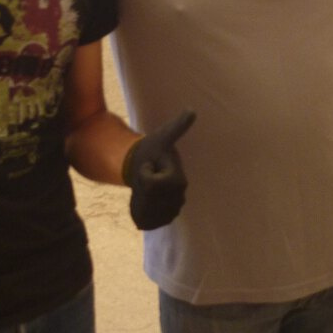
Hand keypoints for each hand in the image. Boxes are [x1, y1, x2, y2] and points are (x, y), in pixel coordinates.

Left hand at [123, 110, 194, 229]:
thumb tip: (192, 111)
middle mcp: (178, 199)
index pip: (151, 184)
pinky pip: (146, 222)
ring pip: (147, 213)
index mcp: (179, 181)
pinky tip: (140, 202)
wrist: (146, 165)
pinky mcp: (163, 220)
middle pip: (148, 200)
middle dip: (141, 187)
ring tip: (142, 187)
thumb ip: (177, 126)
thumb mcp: (163, 136)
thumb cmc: (153, 150)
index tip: (148, 164)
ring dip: (139, 201)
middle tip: (145, 175)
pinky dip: (139, 215)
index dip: (144, 173)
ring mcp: (171, 211)